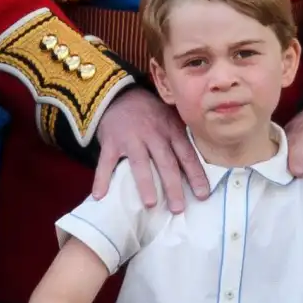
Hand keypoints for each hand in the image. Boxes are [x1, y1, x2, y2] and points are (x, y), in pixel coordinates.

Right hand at [93, 87, 207, 211]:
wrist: (121, 94)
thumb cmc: (151, 113)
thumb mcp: (171, 120)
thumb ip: (182, 139)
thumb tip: (200, 167)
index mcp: (172, 130)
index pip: (187, 155)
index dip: (195, 175)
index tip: (202, 195)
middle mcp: (154, 134)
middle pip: (166, 162)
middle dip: (173, 186)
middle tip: (178, 208)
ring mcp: (132, 138)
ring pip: (140, 163)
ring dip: (146, 184)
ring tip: (150, 204)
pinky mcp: (111, 141)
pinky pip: (105, 162)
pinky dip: (102, 178)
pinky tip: (100, 195)